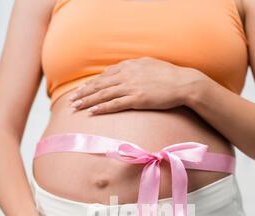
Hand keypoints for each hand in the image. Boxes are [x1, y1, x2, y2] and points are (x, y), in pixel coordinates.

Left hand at [68, 57, 204, 114]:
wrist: (183, 83)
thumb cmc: (168, 75)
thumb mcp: (149, 65)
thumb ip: (134, 67)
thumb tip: (124, 71)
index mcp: (129, 66)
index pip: (104, 76)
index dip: (91, 84)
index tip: (81, 90)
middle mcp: (127, 75)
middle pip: (100, 85)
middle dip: (84, 93)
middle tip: (71, 100)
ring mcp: (131, 87)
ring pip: (104, 94)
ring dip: (88, 101)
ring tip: (76, 107)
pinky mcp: (137, 99)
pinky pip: (115, 104)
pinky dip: (102, 108)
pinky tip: (93, 112)